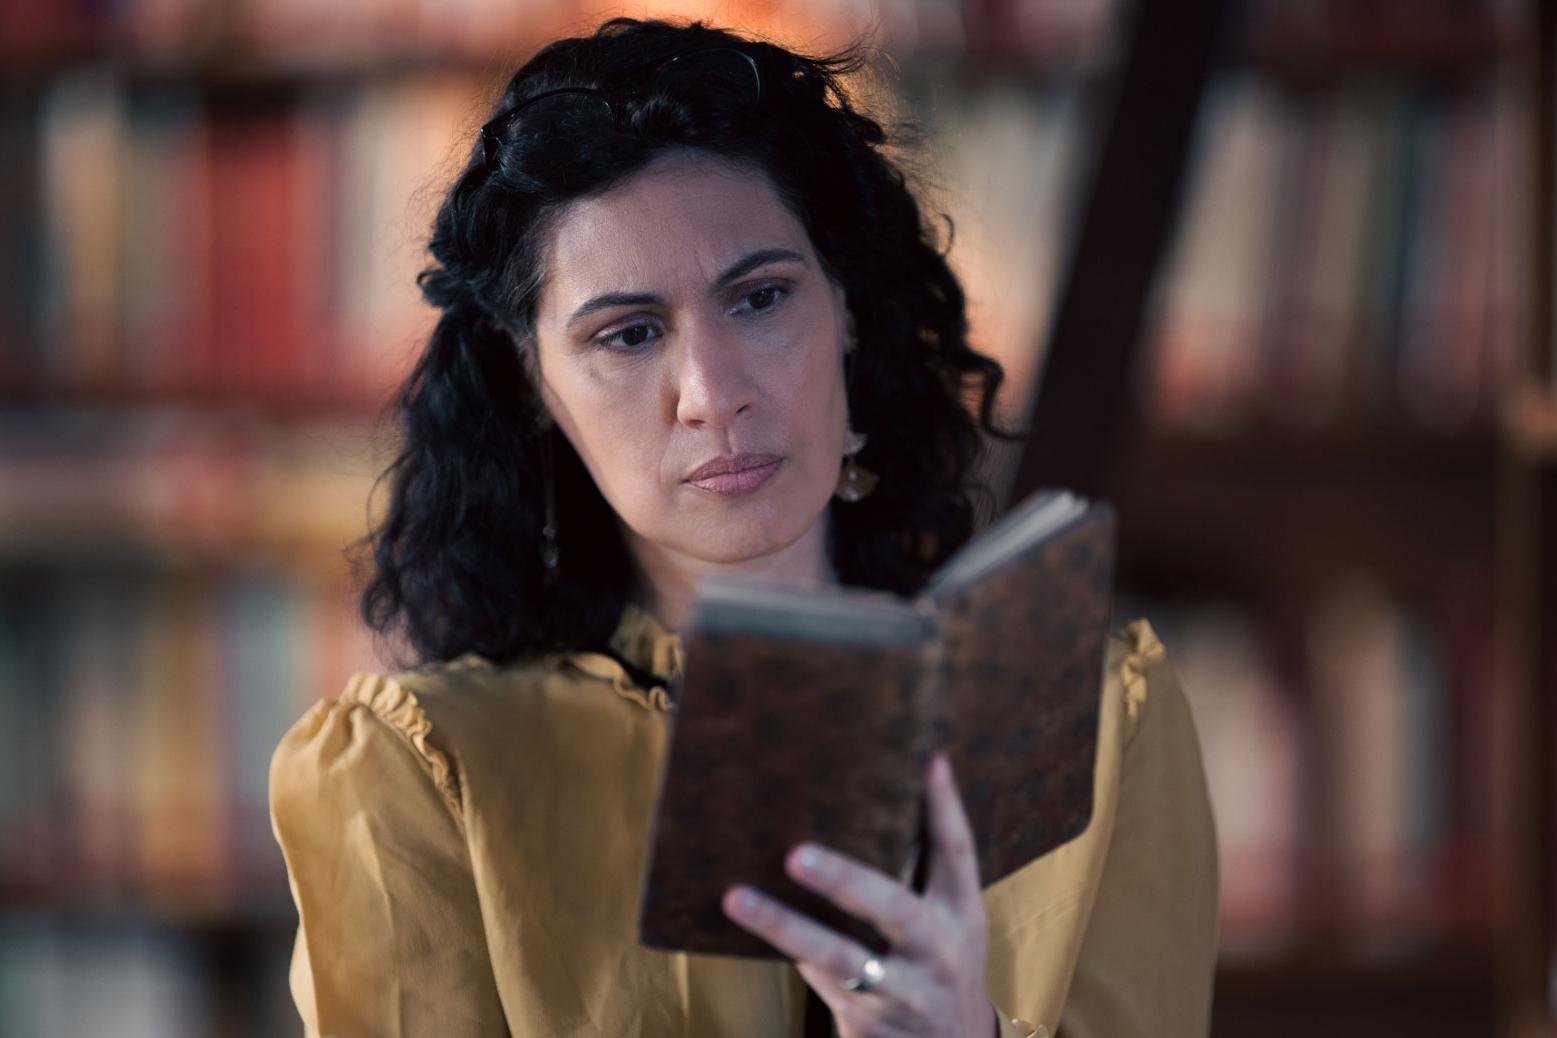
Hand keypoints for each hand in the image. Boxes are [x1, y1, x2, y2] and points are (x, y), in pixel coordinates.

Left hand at [722, 753, 996, 1037]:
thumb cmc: (934, 962)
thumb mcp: (948, 919)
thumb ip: (922, 866)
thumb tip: (887, 782)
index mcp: (962, 914)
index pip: (958, 854)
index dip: (945, 808)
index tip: (929, 761)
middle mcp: (939, 952)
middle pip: (893, 909)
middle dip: (844, 880)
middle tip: (795, 854)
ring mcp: (904, 992)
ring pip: (839, 958)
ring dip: (785, 927)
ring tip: (737, 898)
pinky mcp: (869, 1023)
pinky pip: (819, 982)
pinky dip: (785, 950)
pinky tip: (746, 923)